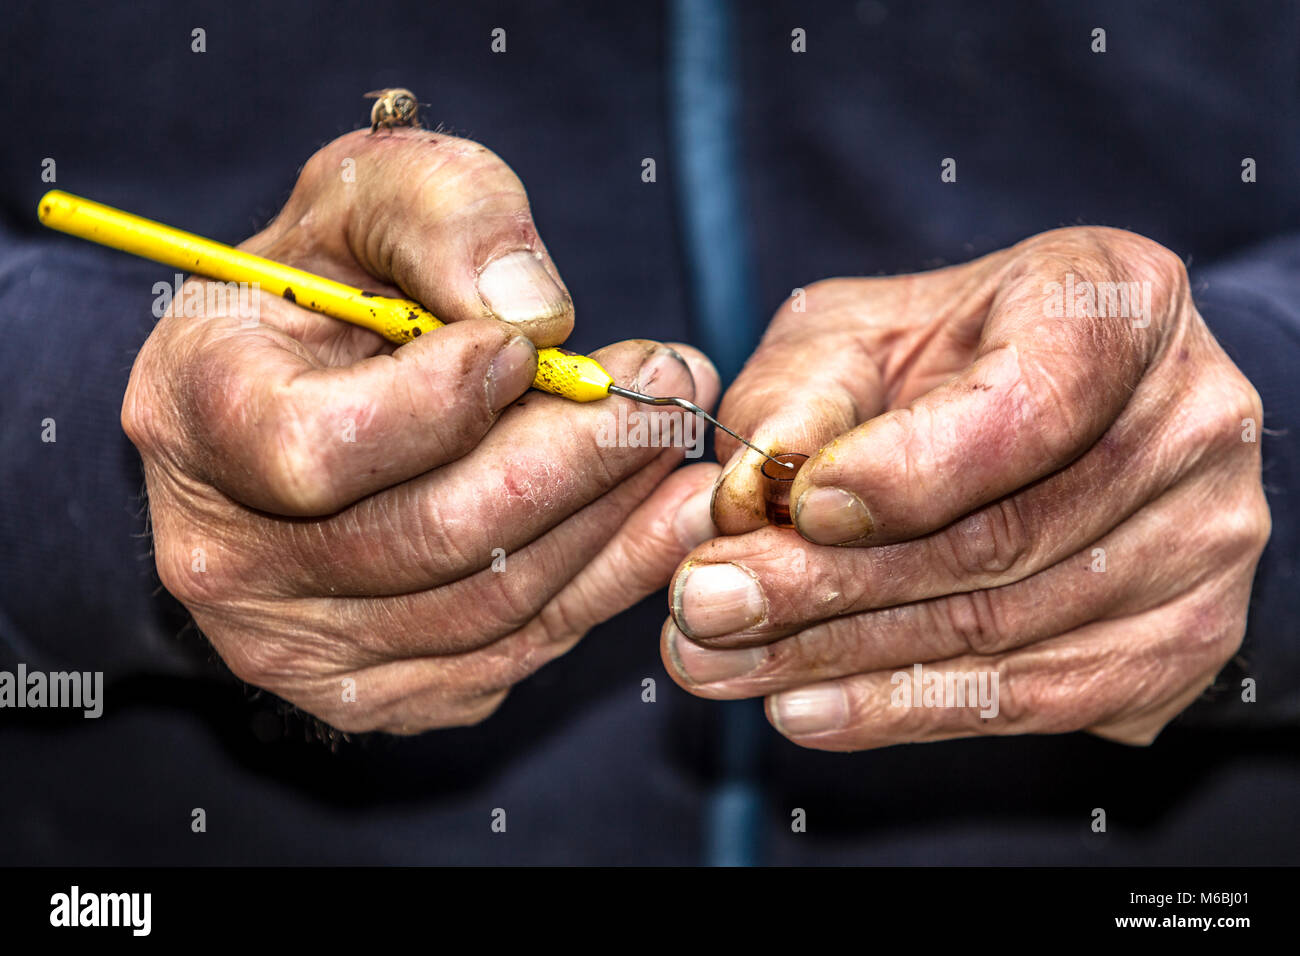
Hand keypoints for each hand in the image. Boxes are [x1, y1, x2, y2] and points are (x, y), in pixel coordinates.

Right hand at [123, 129, 720, 732]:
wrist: (292, 394)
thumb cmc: (328, 285)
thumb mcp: (367, 195)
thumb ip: (442, 216)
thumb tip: (537, 316)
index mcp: (193, 417)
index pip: (320, 448)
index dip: (445, 401)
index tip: (533, 345)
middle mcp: (224, 558)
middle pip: (432, 536)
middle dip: (579, 455)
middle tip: (674, 381)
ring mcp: (297, 645)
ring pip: (491, 603)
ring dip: (612, 518)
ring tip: (680, 439)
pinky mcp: (375, 690)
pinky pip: (513, 652)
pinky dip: (607, 584)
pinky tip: (664, 517)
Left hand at [661, 227, 1269, 749]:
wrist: (1052, 414)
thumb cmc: (938, 358)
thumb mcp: (853, 335)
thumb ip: (800, 395)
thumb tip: (749, 493)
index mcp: (1116, 304)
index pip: (1031, 402)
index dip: (910, 468)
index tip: (800, 505)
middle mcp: (1189, 421)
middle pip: (1003, 536)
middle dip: (829, 582)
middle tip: (705, 604)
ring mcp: (1203, 541)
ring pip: (1004, 630)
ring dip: (842, 658)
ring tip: (718, 662)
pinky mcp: (1183, 639)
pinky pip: (1036, 699)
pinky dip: (906, 710)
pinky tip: (805, 707)